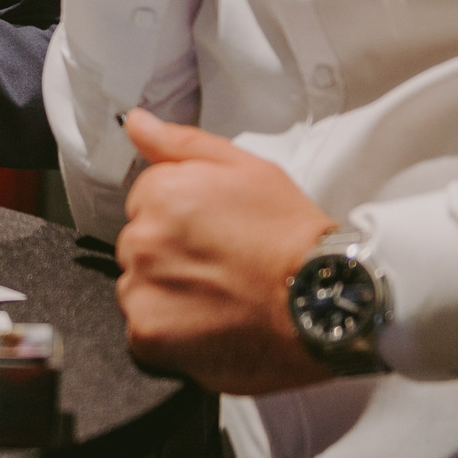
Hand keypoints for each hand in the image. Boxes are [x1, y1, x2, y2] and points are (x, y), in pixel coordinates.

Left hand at [114, 110, 334, 393]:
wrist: (321, 305)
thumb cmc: (292, 236)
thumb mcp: (248, 169)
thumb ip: (182, 143)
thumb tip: (136, 122)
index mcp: (160, 194)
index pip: (146, 201)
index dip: (184, 217)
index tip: (216, 231)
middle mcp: (141, 240)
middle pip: (139, 244)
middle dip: (171, 253)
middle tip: (222, 265)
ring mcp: (140, 290)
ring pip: (139, 287)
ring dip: (167, 293)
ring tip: (219, 298)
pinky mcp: (147, 336)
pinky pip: (145, 330)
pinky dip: (170, 331)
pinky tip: (210, 326)